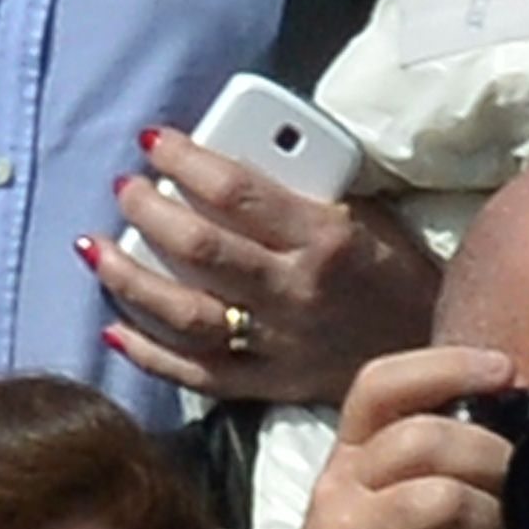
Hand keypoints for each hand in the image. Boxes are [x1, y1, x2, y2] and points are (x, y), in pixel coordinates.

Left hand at [90, 131, 441, 406]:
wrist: (432, 356)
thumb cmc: (395, 274)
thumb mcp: (365, 215)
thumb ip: (302, 190)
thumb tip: (230, 159)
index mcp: (324, 238)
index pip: (238, 191)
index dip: (187, 162)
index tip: (155, 142)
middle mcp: (294, 292)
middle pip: (200, 250)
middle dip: (147, 212)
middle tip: (123, 189)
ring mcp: (276, 344)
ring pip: (184, 314)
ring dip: (130, 278)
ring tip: (96, 249)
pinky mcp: (266, 386)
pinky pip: (194, 374)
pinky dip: (148, 353)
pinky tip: (113, 326)